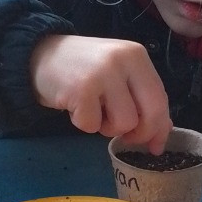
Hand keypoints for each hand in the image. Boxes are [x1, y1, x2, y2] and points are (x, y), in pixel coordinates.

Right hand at [30, 35, 172, 153]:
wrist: (38, 56)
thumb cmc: (82, 69)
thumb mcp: (117, 76)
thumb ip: (141, 98)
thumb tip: (162, 133)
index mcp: (136, 55)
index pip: (160, 98)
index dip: (159, 127)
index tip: (155, 145)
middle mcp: (123, 60)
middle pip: (149, 114)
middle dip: (139, 133)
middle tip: (123, 135)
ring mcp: (102, 74)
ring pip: (123, 124)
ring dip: (107, 127)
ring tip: (93, 110)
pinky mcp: (81, 90)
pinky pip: (92, 126)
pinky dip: (83, 124)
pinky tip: (75, 107)